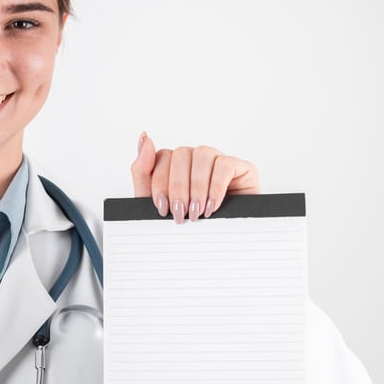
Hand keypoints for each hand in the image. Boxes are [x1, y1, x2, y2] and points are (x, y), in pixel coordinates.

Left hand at [130, 132, 259, 222]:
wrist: (216, 246)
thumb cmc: (186, 223)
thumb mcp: (155, 202)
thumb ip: (142, 170)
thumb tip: (144, 138)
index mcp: (175, 165)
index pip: (162, 156)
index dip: (159, 182)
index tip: (162, 207)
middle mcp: (195, 160)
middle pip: (180, 154)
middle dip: (177, 188)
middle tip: (180, 213)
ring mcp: (218, 161)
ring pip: (201, 154)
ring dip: (196, 187)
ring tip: (196, 212)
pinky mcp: (240, 167)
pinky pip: (224, 164)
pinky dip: (215, 187)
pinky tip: (211, 206)